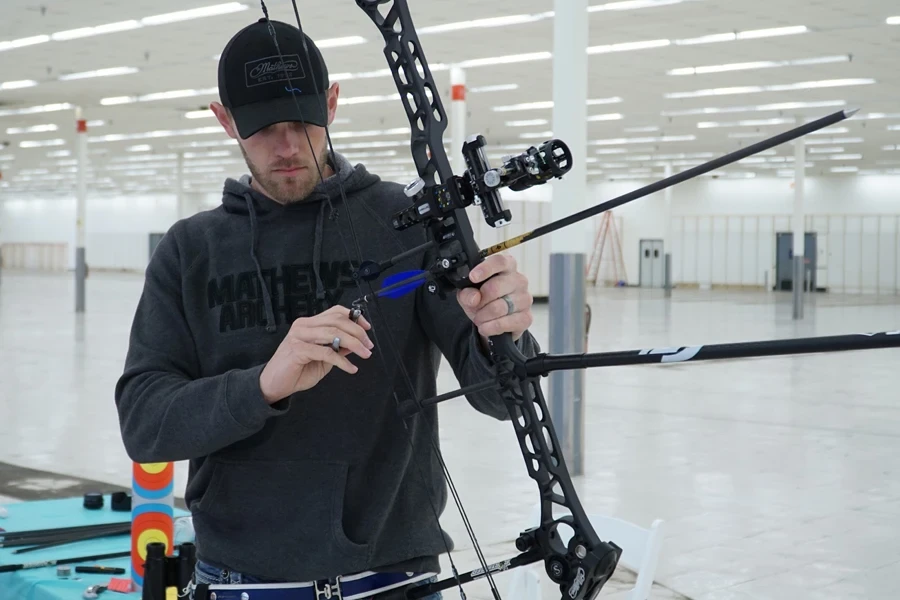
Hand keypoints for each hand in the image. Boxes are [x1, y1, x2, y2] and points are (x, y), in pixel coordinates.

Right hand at [259, 305, 373, 403]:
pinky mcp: (298, 349)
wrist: (274, 385)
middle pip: (337, 321)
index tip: (367, 328)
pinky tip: (351, 368)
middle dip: (358, 332)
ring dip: (354, 344)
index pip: (335, 312)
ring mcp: (299, 336)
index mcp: (309, 323)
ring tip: (365, 354)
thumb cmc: (297, 370)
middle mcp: (303, 325)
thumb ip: (337, 347)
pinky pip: (326, 353)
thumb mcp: (324, 358)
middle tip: (368, 346)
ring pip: (333, 333)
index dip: (354, 317)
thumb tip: (357, 342)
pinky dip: (342, 361)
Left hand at [456, 253, 532, 343]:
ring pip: (499, 307)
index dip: (485, 269)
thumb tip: (474, 297)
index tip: (472, 277)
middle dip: (479, 301)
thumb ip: (467, 292)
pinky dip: (491, 327)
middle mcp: (519, 280)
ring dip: (483, 316)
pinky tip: (485, 327)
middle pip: (495, 287)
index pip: (499, 262)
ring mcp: (525, 298)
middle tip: (474, 307)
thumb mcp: (468, 293)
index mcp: (507, 266)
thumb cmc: (484, 299)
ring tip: (479, 318)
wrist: (494, 320)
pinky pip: (505, 323)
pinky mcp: (527, 317)